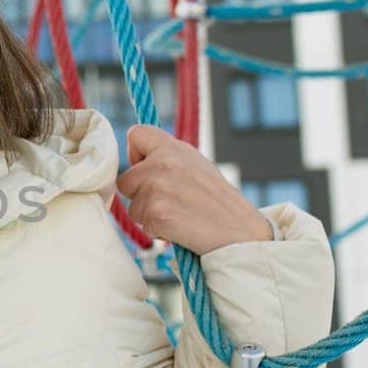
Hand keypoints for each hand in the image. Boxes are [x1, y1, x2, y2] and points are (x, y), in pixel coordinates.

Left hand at [115, 125, 274, 254]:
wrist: (241, 232)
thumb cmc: (218, 203)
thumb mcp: (196, 167)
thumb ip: (166, 159)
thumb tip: (135, 160)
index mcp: (174, 148)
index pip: (135, 134)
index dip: (135, 155)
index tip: (147, 169)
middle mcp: (164, 162)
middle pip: (125, 180)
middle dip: (141, 195)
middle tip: (171, 203)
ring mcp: (158, 187)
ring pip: (132, 207)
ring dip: (149, 216)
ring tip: (179, 215)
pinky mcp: (157, 212)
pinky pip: (143, 225)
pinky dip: (158, 231)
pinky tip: (180, 228)